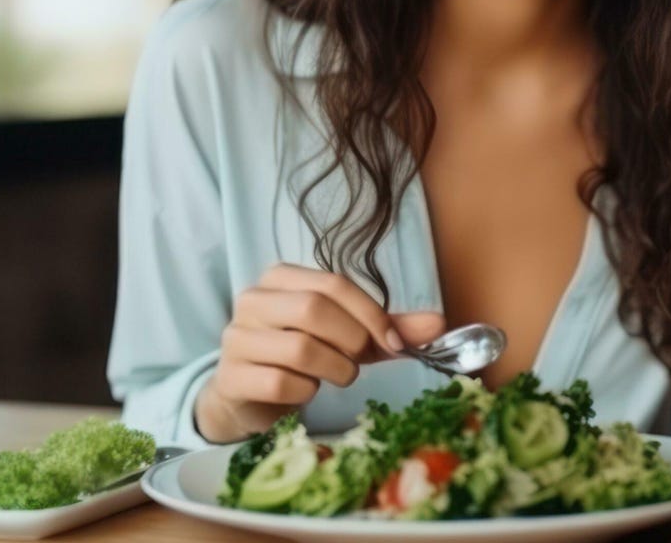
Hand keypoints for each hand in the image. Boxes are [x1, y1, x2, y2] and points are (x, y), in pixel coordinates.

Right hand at [193, 262, 445, 441]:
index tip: (395, 344)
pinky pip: (279, 382)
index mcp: (280, 278)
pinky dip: (304, 391)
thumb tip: (439, 325)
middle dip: (351, 340)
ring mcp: (237, 337)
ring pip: (299, 348)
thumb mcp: (345, 335)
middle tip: (360, 361)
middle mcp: (253, 300)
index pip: (333, 283)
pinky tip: (304, 390)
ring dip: (333, 369)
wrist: (248, 394)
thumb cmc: (300, 356)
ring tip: (336, 375)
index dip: (371, 314)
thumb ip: (387, 328)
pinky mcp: (231, 376)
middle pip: (314, 309)